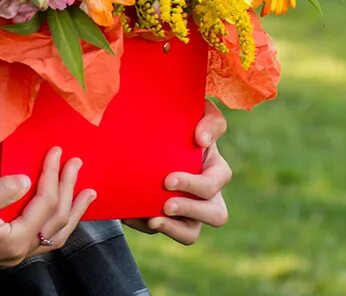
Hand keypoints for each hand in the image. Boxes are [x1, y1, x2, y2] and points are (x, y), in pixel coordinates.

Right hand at [0, 146, 94, 269]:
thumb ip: (2, 190)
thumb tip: (27, 180)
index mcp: (15, 239)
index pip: (45, 203)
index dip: (53, 175)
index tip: (56, 151)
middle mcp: (20, 251)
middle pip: (57, 220)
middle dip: (70, 189)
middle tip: (77, 163)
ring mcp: (15, 254)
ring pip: (55, 234)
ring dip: (72, 212)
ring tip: (87, 194)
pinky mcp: (7, 251)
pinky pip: (43, 238)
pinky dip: (57, 223)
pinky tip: (60, 213)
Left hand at [122, 101, 231, 245]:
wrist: (148, 131)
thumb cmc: (179, 121)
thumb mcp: (197, 113)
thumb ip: (209, 120)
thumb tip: (201, 139)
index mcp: (215, 168)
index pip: (216, 182)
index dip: (195, 185)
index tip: (168, 179)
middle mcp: (207, 194)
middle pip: (215, 215)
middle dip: (190, 210)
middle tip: (166, 203)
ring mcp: (188, 210)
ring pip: (191, 233)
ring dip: (174, 229)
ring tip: (153, 219)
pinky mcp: (168, 218)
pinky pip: (162, 231)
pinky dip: (145, 225)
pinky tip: (129, 214)